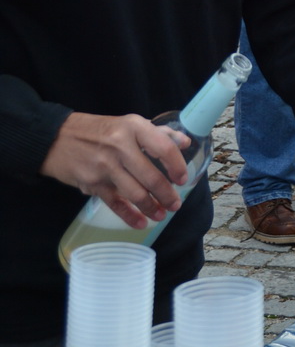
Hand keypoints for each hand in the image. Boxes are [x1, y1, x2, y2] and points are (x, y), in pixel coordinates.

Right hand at [40, 112, 188, 228]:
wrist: (56, 138)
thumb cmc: (99, 130)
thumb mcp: (129, 124)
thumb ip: (159, 133)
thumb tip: (186, 143)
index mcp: (133, 127)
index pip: (163, 147)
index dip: (177, 165)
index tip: (183, 179)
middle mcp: (120, 146)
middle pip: (150, 176)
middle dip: (167, 194)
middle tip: (175, 204)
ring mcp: (105, 166)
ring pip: (135, 193)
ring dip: (151, 207)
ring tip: (162, 214)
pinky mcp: (92, 183)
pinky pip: (115, 204)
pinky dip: (129, 216)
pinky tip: (141, 222)